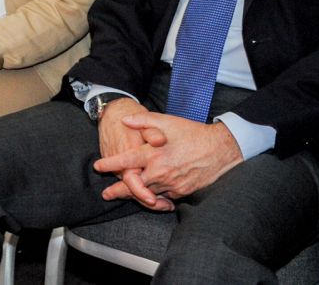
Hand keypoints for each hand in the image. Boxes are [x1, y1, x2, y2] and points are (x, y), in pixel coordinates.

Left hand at [94, 110, 241, 203]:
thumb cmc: (192, 133)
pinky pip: (163, 198)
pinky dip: (154, 198)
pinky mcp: (181, 192)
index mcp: (153, 154)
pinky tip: (149, 199)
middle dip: (118, 191)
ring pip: (147, 194)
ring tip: (123, 197)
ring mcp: (170, 184)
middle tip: (106, 194)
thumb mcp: (166, 121)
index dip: (110, 164)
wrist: (220, 150)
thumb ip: (143, 120)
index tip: (98, 166)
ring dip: (134, 196)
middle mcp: (159, 172)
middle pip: (133, 185)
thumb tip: (124, 120)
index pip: (125, 161)